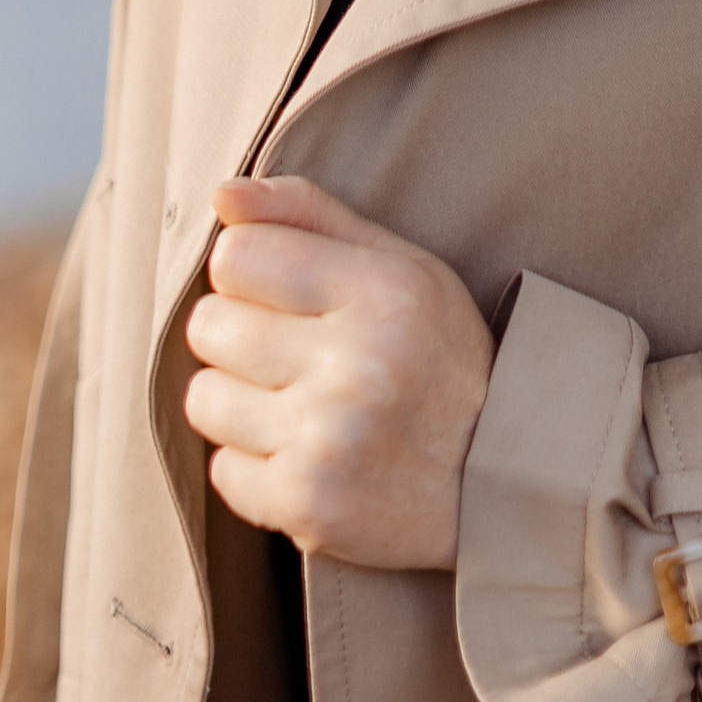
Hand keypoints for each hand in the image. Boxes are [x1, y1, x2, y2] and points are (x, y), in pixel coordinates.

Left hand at [182, 175, 494, 572]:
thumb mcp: (401, 265)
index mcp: (381, 292)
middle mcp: (354, 367)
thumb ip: (309, 214)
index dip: (247, 267)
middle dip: (235, 331)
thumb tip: (221, 195)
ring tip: (293, 402)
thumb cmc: (439, 357)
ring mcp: (327, 443)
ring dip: (237, 399)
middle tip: (287, 348)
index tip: (282, 289)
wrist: (498, 481)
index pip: (236, 254)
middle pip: (208, 325)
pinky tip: (302, 453)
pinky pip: (221, 471)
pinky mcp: (307, 507)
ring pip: (203, 398)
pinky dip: (251, 462)